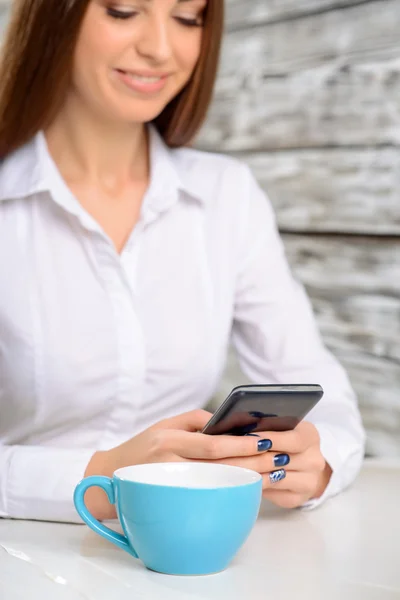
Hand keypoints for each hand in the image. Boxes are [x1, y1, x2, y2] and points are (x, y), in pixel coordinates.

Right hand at [84, 410, 272, 519]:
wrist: (109, 476)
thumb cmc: (141, 446)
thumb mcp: (164, 424)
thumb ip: (195, 420)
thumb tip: (228, 422)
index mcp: (167, 439)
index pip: (211, 444)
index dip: (240, 445)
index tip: (264, 441)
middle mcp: (168, 463)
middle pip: (219, 467)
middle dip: (252, 463)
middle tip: (279, 460)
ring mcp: (170, 485)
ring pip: (217, 484)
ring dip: (248, 480)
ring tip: (273, 475)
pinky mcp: (171, 501)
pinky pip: (208, 495)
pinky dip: (231, 491)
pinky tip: (249, 488)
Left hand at [216, 421, 331, 508]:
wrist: (302, 464)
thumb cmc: (282, 439)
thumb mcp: (280, 426)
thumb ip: (265, 424)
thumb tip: (237, 422)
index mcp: (310, 436)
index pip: (292, 439)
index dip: (268, 438)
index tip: (245, 436)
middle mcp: (314, 460)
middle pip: (282, 460)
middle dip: (252, 457)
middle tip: (227, 455)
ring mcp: (309, 481)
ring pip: (275, 478)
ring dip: (251, 473)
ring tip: (228, 467)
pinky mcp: (297, 498)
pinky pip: (273, 492)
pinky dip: (256, 485)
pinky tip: (240, 479)